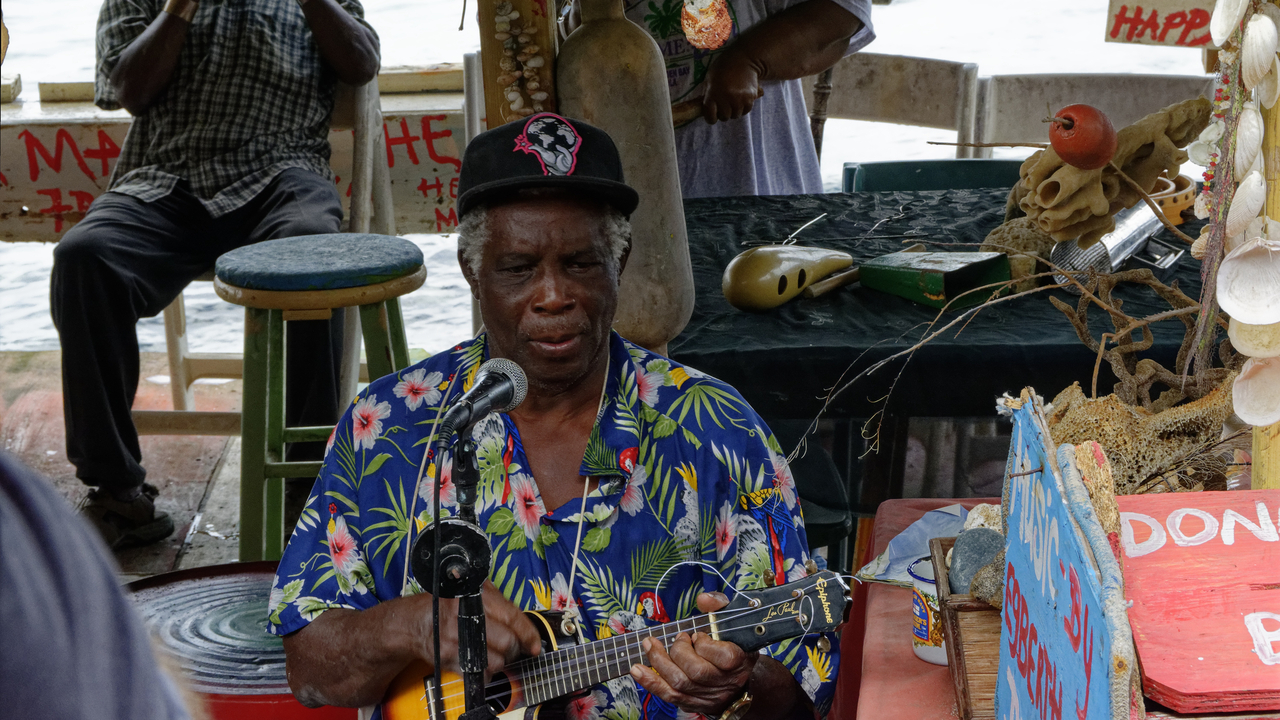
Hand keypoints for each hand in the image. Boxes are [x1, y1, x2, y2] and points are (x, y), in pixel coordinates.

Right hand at [417, 581, 542, 676]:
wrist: (416, 622)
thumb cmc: (447, 605)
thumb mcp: (473, 590)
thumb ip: (498, 601)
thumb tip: (525, 623)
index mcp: (476, 596)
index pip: (512, 617)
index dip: (528, 634)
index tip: (535, 644)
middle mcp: (466, 617)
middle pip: (507, 642)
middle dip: (514, 649)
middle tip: (513, 647)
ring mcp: (457, 639)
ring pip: (496, 661)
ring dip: (500, 662)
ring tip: (494, 653)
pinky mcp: (450, 658)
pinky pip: (480, 673)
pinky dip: (485, 672)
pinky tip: (481, 661)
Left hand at [629, 592, 757, 714]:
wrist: (738, 678)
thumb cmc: (732, 645)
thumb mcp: (732, 621)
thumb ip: (719, 605)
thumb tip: (703, 598)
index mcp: (740, 661)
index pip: (725, 657)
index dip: (706, 644)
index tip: (697, 635)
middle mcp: (725, 682)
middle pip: (697, 671)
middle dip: (680, 651)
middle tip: (678, 638)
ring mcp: (709, 696)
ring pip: (680, 683)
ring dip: (659, 662)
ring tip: (650, 645)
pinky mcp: (693, 703)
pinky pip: (669, 695)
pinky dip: (650, 682)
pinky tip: (637, 669)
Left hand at [701, 48, 762, 124]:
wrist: (744, 59)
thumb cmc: (723, 67)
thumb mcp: (710, 79)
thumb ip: (709, 94)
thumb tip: (708, 108)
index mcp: (713, 94)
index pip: (711, 118)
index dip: (711, 118)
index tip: (712, 115)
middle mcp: (726, 99)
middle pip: (724, 117)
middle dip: (723, 113)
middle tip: (724, 105)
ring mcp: (739, 99)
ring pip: (735, 115)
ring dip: (733, 111)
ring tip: (733, 101)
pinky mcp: (750, 98)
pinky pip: (745, 111)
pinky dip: (743, 108)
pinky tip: (741, 100)